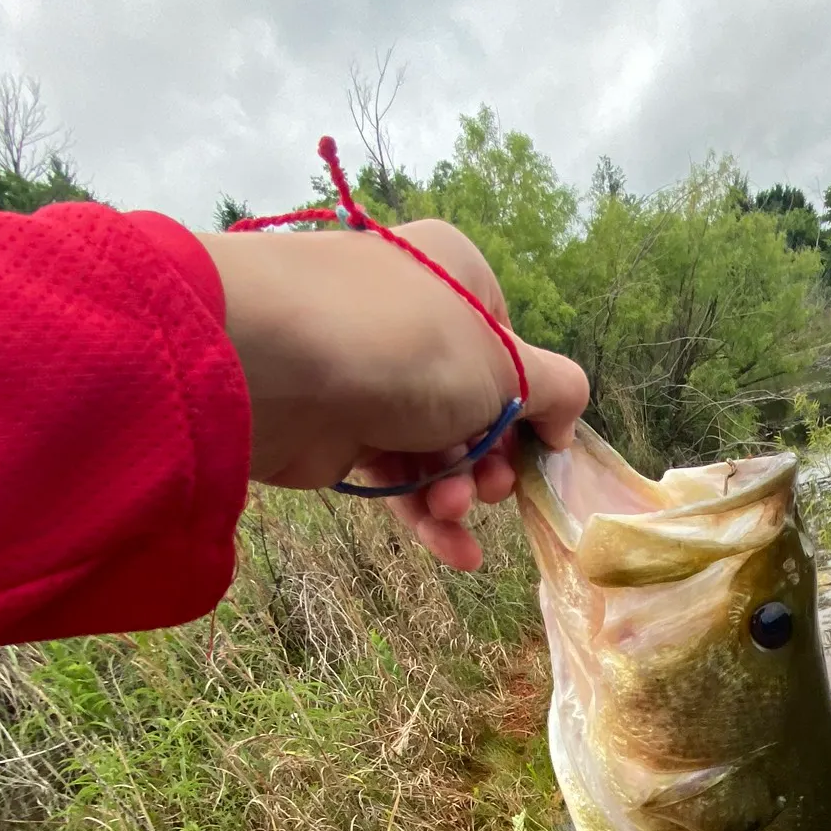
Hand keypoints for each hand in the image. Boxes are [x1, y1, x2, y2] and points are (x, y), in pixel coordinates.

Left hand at [199, 219, 588, 568]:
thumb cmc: (407, 349)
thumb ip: (558, 392)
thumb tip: (563, 423)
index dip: (533, 407)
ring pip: (438, 445)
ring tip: (457, 512)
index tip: (542, 451)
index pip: (513, 351)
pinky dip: (425, 511)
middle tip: (492, 489)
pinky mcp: (337, 427)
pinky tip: (453, 550)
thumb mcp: (508, 366)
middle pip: (479, 406)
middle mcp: (413, 319)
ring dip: (459, 491)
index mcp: (457, 279)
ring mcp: (371, 375)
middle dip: (492, 460)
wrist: (267, 367)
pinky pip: (395, 473)